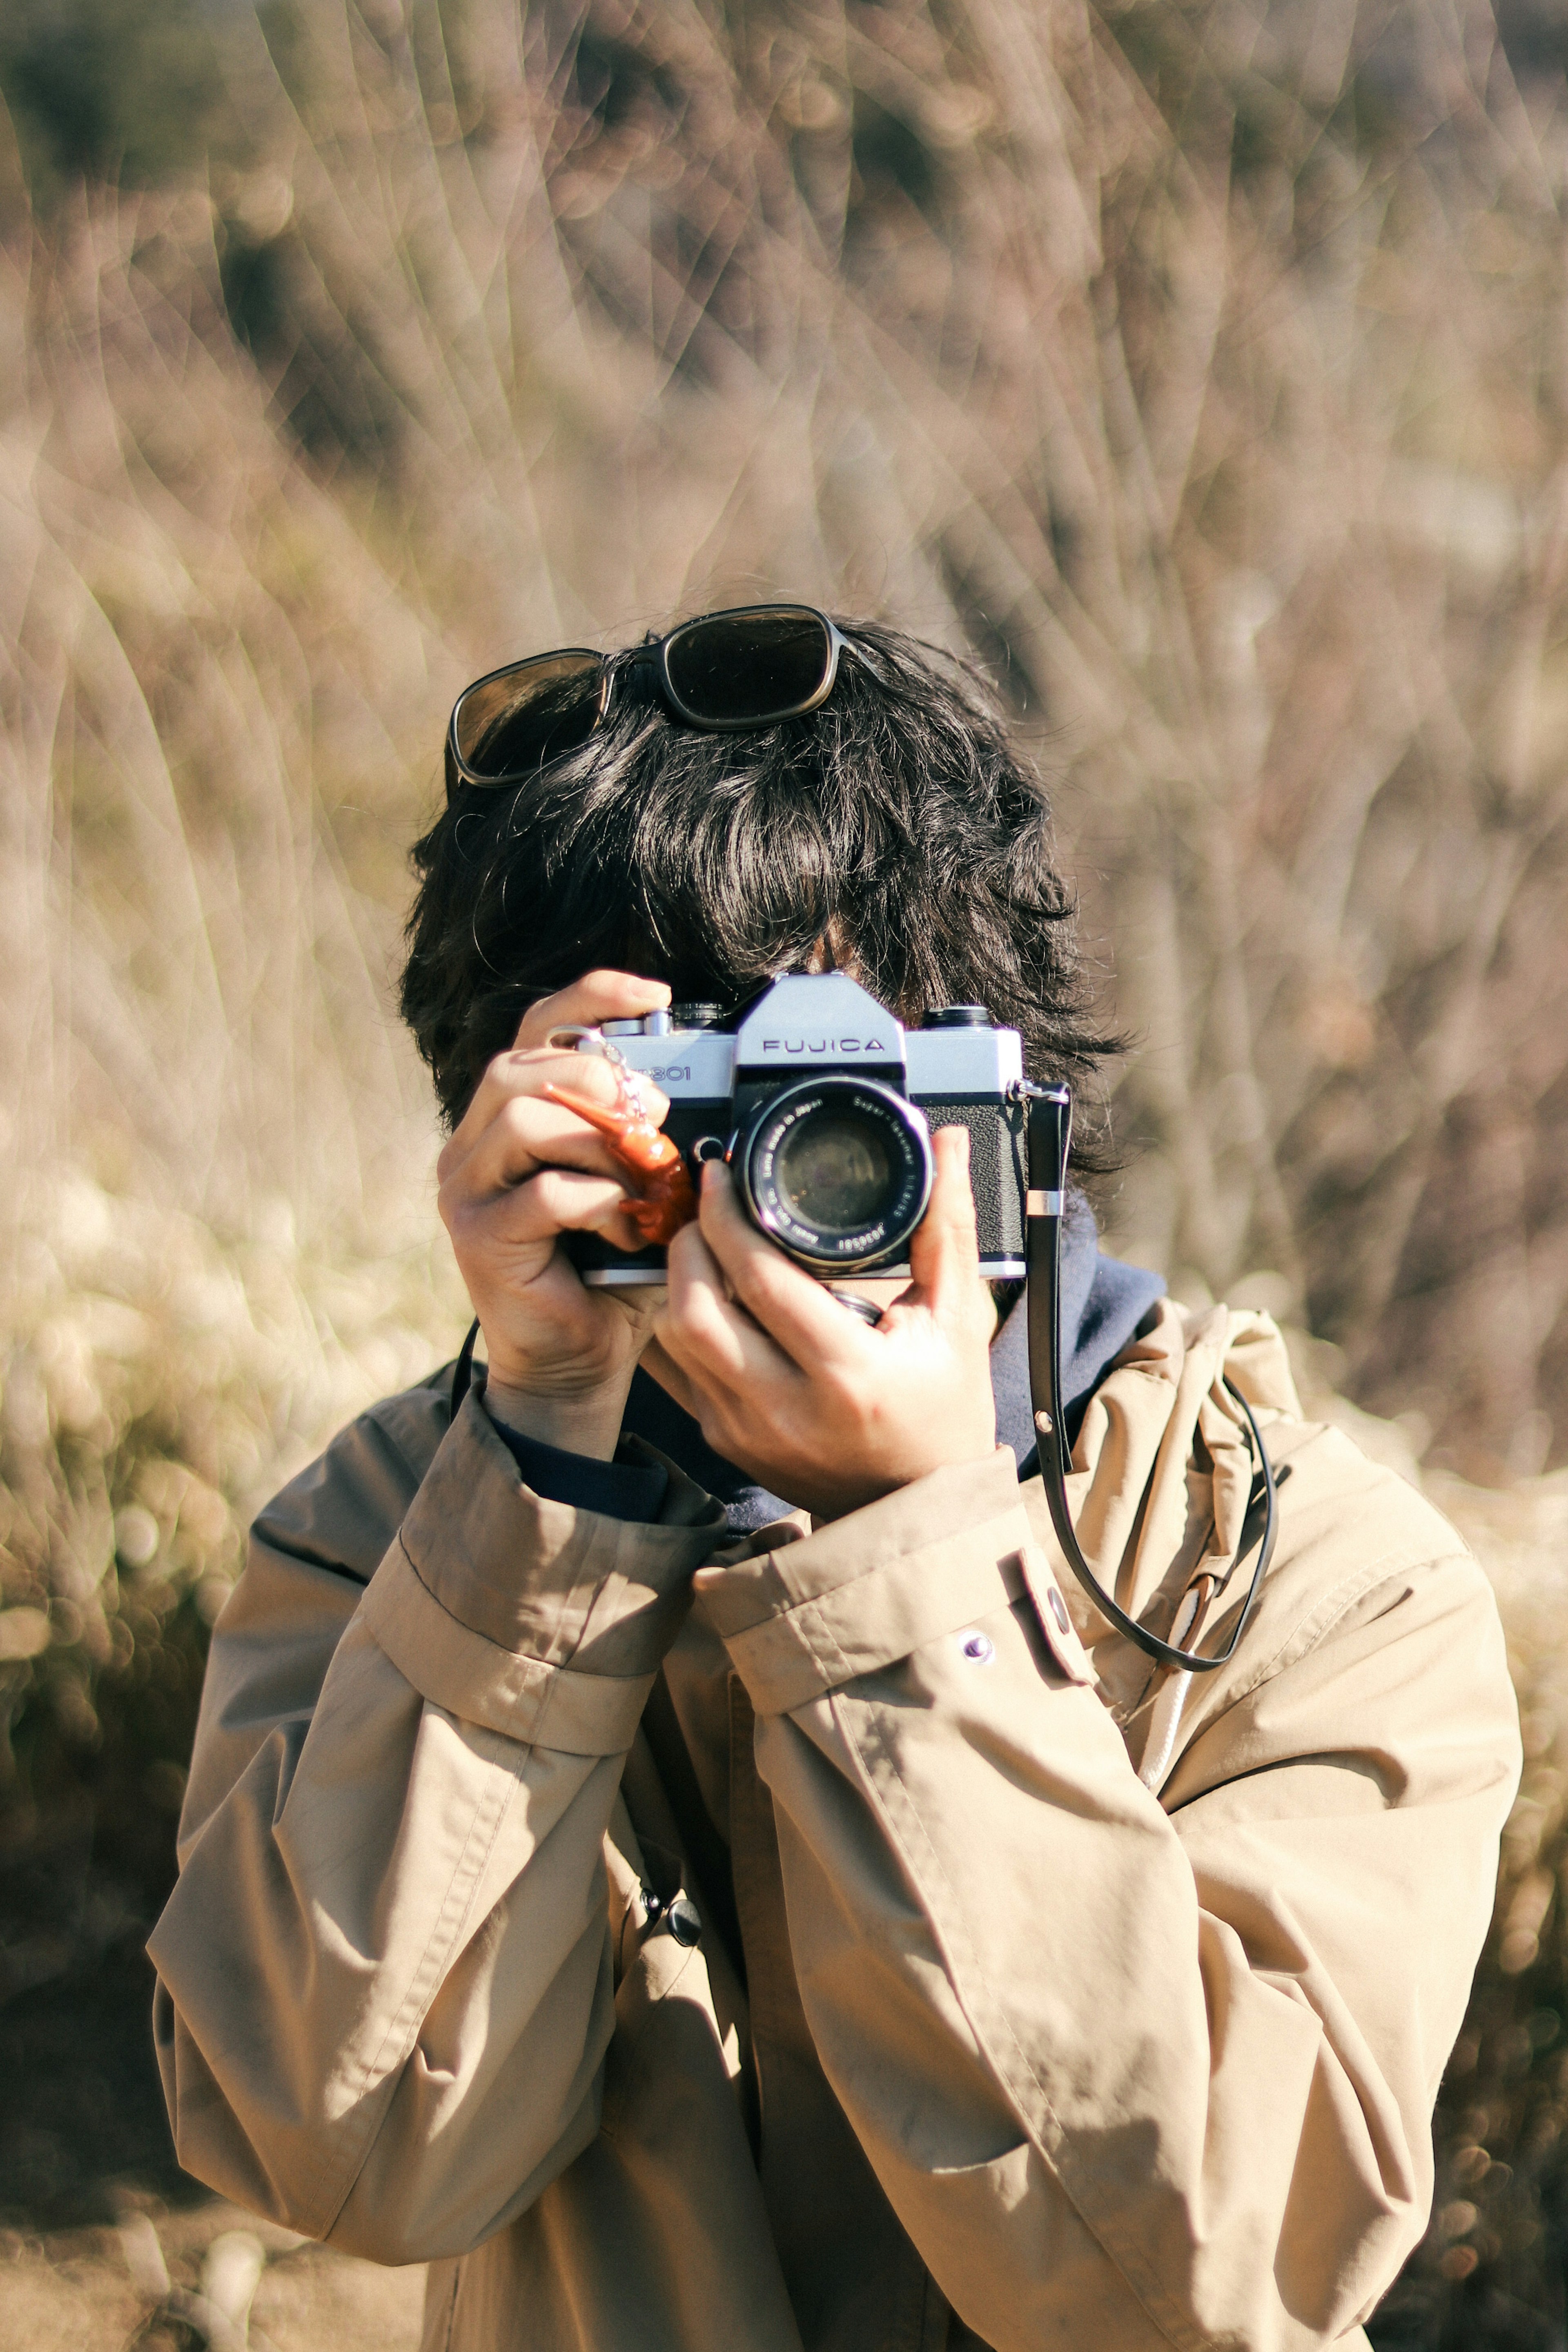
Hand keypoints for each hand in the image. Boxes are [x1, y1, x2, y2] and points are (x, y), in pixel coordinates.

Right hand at [437, 971, 672, 1457]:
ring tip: (645, 1180)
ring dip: (600, 1143)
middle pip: (520, 1067)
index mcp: (506, 1117)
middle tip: (654, 1116)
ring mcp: (466, 1190)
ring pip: (525, 1121)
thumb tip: (691, 1093)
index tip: (656, 996)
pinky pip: (544, 1193)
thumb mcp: (634, 1188)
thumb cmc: (609, 1269)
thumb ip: (643, 1138)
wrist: (576, 1361)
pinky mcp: (479, 1238)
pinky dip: (599, 1202)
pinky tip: (628, 1226)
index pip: (535, 1029)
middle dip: (597, 1081)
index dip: (591, 998)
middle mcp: (472, 1144)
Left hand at [650, 1127, 997, 1518]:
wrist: (916, 1509)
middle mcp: (785, 1408)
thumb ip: (946, 1229)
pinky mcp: (723, 1442)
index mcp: (846, 1374)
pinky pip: (673, 1373)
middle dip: (686, 1242)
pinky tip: (700, 1294)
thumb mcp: (956, 1322)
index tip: (722, 1173)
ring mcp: (745, 1431)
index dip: (728, 1215)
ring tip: (701, 1242)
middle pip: (693, 1310)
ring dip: (675, 1283)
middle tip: (704, 1205)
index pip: (759, 1280)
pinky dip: (676, 1325)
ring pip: (671, 1339)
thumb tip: (948, 1145)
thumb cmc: (942, 1413)